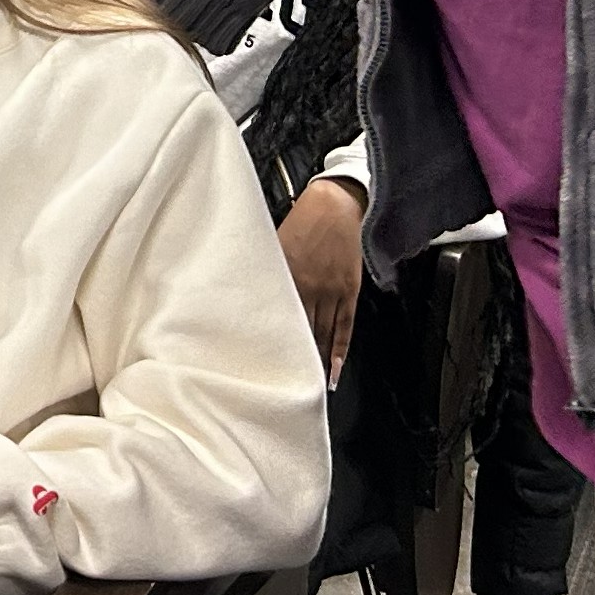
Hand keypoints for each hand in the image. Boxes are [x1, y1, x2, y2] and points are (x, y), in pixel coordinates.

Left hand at [276, 178, 363, 381]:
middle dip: (291, 358)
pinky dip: (339, 351)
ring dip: (316, 361)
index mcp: (284, 274)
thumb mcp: (274, 244)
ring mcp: (331, 291)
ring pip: (322, 335)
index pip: (273, 316)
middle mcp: (308, 286)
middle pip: (299, 331)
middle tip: (283, 387)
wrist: (334, 206)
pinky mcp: (349, 292)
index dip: (268, 342)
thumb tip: (245, 293)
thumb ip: (263, 270)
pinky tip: (334, 371)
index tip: (259, 364)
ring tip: (308, 388)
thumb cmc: (300, 223)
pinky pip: (345, 328)